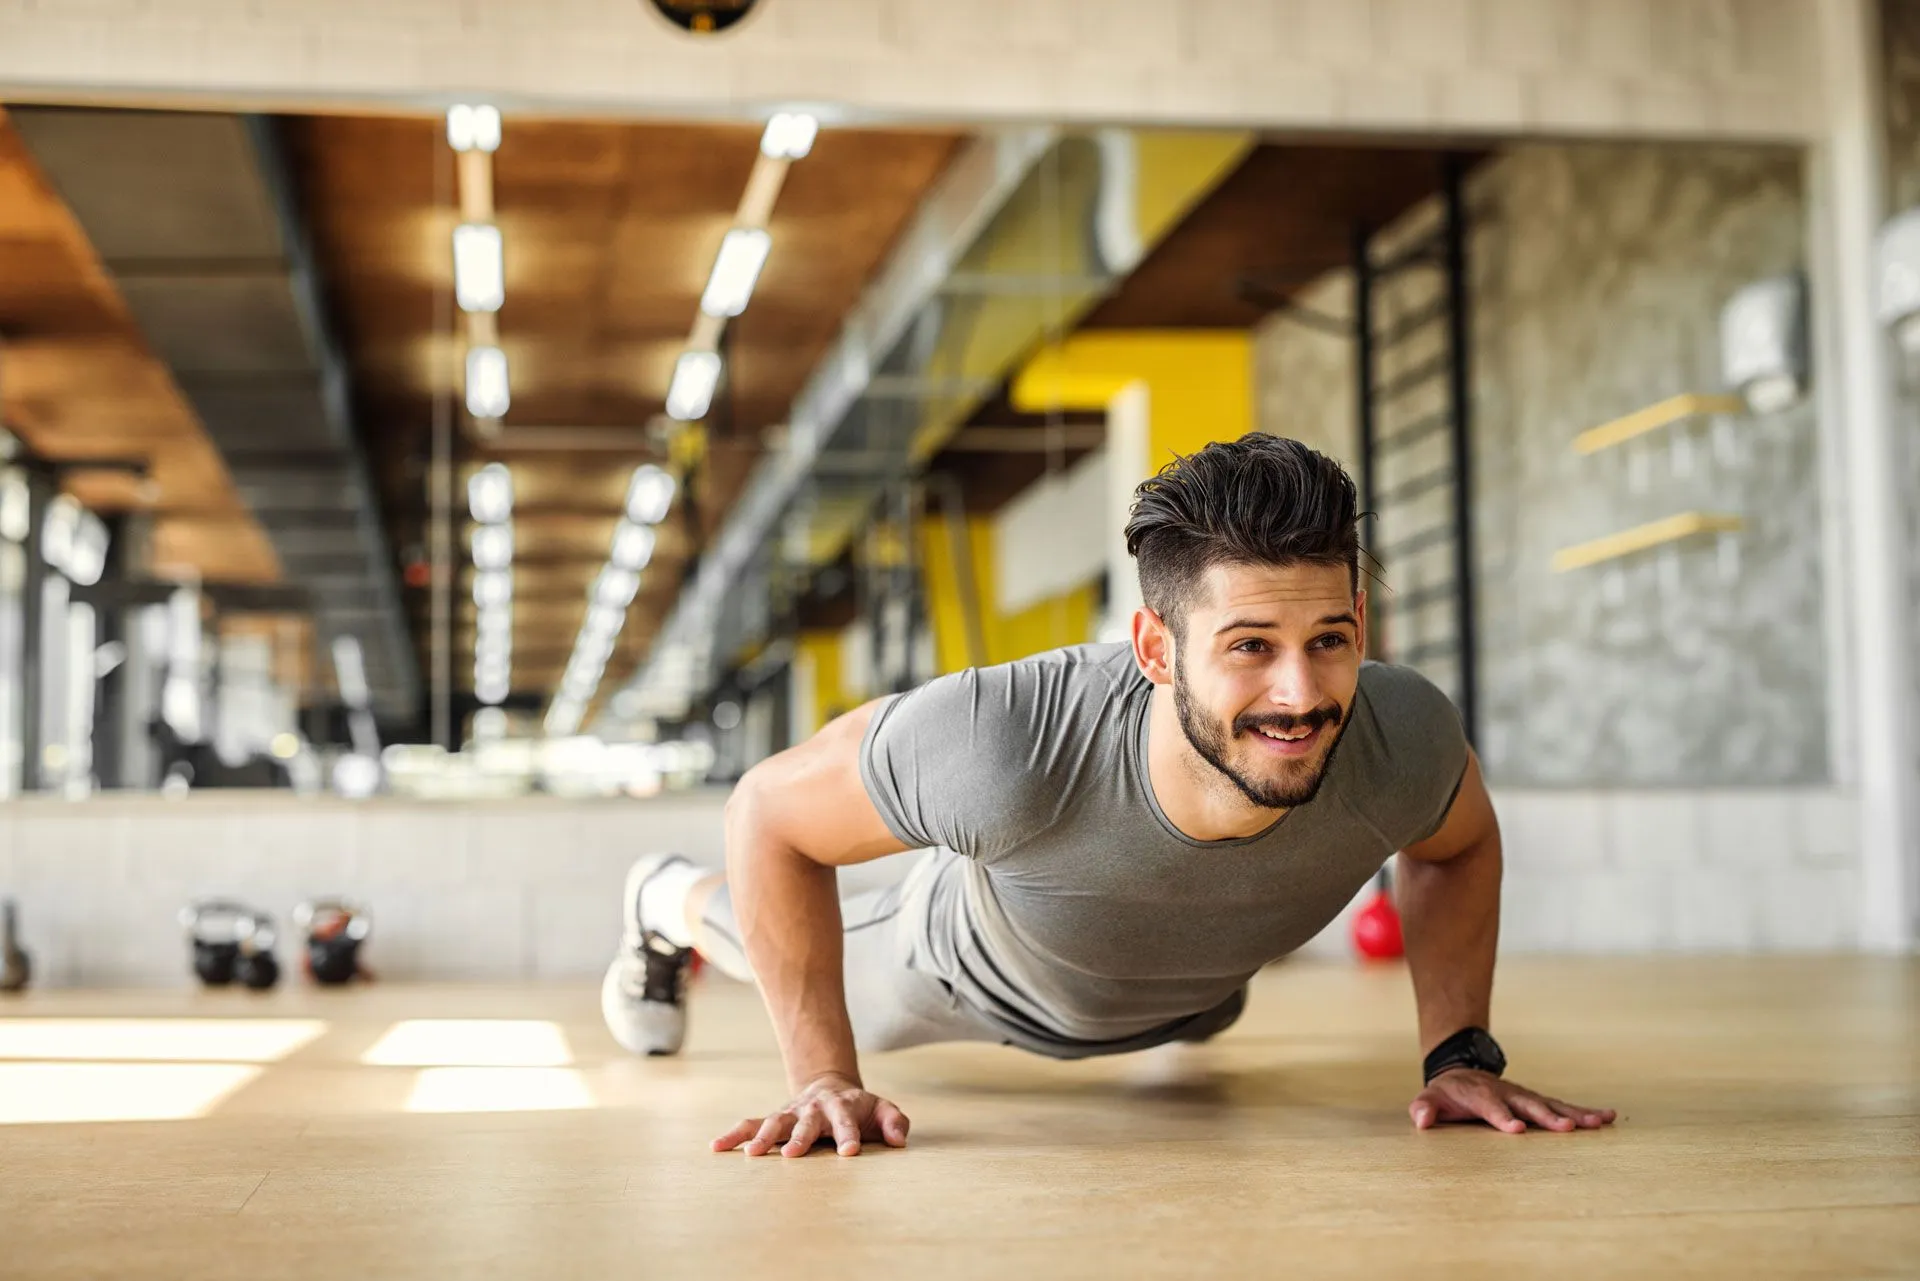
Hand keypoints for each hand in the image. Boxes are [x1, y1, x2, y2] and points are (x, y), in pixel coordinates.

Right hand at [712, 1072, 910, 1156]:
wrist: (830, 1087)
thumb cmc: (860, 1108)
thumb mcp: (882, 1110)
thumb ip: (894, 1122)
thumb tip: (898, 1141)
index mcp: (843, 1106)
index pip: (847, 1121)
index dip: (849, 1136)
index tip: (849, 1153)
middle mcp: (814, 1109)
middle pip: (807, 1122)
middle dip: (800, 1137)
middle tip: (792, 1154)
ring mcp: (792, 1113)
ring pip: (775, 1122)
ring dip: (763, 1137)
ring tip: (750, 1154)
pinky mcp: (774, 1119)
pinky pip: (751, 1125)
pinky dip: (734, 1134)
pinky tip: (716, 1146)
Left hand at [1410, 1069, 1616, 1133]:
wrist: (1461, 1071)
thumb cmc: (1447, 1094)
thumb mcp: (1430, 1098)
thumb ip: (1424, 1108)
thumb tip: (1420, 1120)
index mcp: (1480, 1095)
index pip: (1491, 1107)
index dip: (1502, 1118)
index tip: (1516, 1130)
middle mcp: (1508, 1094)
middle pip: (1528, 1105)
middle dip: (1547, 1117)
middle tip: (1567, 1128)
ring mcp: (1525, 1096)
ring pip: (1552, 1104)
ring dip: (1575, 1113)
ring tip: (1600, 1122)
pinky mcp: (1538, 1101)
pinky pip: (1563, 1105)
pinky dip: (1585, 1111)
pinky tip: (1608, 1117)